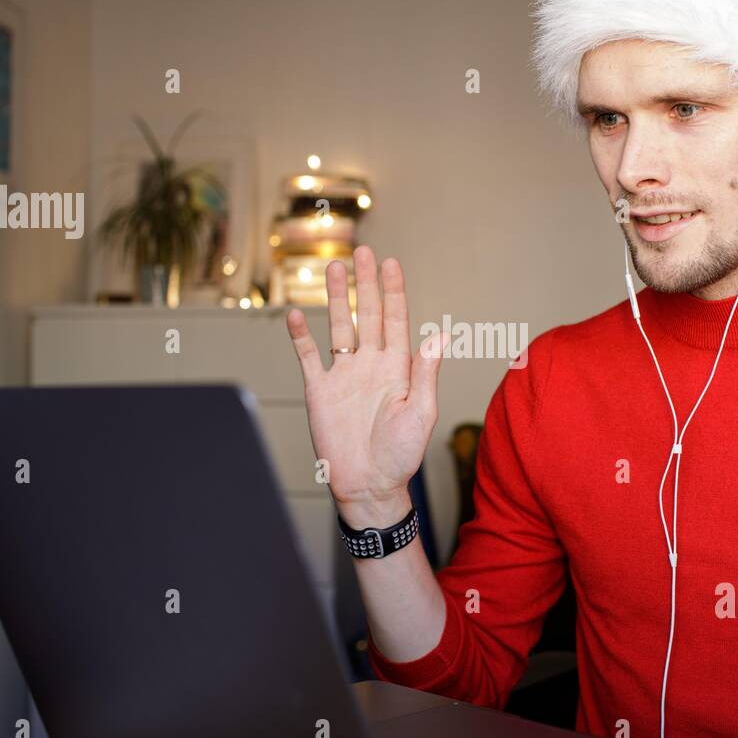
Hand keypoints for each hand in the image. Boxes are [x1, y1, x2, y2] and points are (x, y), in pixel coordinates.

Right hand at [285, 246, 447, 527]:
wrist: (368, 486)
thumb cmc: (401, 455)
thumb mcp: (421, 413)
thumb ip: (426, 372)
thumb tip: (440, 335)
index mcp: (398, 368)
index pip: (396, 320)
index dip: (393, 291)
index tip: (391, 263)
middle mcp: (371, 365)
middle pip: (368, 314)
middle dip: (366, 283)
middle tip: (363, 251)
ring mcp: (344, 376)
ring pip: (339, 327)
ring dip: (337, 299)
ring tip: (334, 269)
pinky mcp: (320, 391)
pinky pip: (308, 357)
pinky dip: (301, 336)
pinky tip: (297, 313)